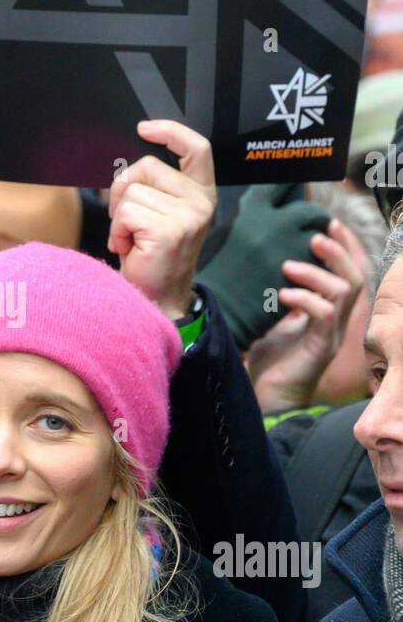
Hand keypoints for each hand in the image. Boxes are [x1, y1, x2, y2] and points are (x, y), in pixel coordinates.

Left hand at [108, 120, 216, 319]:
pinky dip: (117, 231)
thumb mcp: (161, 213)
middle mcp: (201, 202)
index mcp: (201, 193)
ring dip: (119, 217)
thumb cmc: (152, 256)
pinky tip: (130, 249)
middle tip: (126, 219)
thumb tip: (129, 167)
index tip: (145, 129)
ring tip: (132, 239)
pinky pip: (125, 213)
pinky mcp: (169, 230)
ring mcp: (188, 216)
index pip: (197, 148)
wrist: (156, 299)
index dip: (171, 131)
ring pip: (131, 191)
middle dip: (123, 188)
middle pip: (147, 166)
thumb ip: (156, 187)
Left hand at [246, 219, 364, 413]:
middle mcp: (336, 323)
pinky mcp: (320, 349)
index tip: (329, 222)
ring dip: (317, 273)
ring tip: (288, 266)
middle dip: (339, 252)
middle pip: (356, 278)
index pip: (349, 273)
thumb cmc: (267, 361)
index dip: (345, 247)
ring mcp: (331, 336)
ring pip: (344, 292)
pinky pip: (324, 315)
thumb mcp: (273, 319)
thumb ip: (281, 295)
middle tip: (315, 236)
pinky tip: (283, 295)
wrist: (264, 398)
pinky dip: (305, 299)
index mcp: (329, 313)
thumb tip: (270, 263)